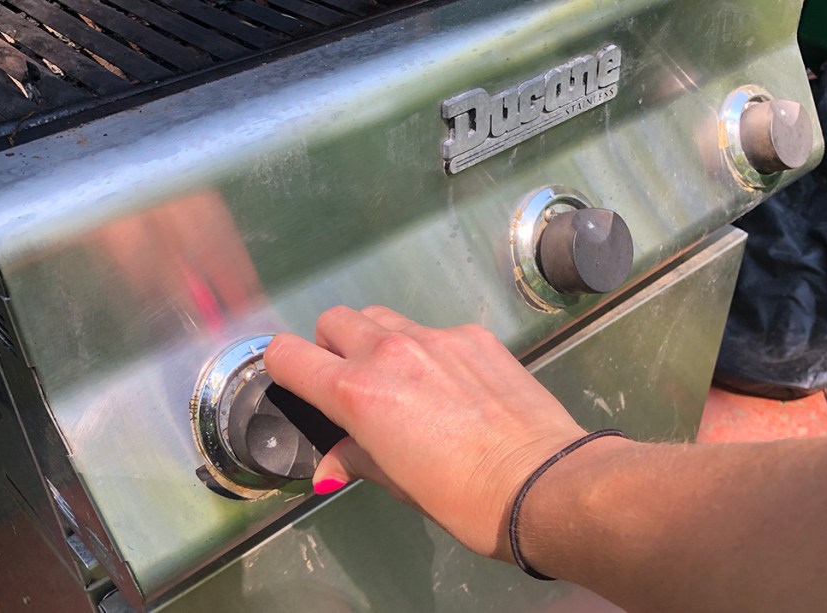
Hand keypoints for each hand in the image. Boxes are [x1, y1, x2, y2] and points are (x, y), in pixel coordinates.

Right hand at [264, 305, 587, 558]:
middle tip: (350, 381)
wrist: (543, 482)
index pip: (287, 354)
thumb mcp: (398, 484)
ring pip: (382, 316)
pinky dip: (428, 349)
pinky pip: (433, 329)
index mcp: (358, 393)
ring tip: (400, 377)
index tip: (296, 383)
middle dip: (330, 346)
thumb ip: (357, 459)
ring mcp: (436, 337)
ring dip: (375, 339)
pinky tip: (452, 384)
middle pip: (334, 320)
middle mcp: (390, 352)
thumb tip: (329, 468)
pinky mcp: (474, 336)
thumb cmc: (464, 498)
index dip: (283, 368)